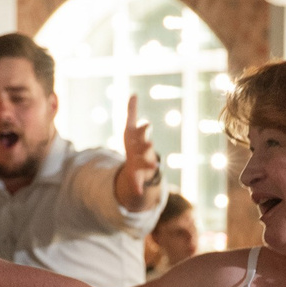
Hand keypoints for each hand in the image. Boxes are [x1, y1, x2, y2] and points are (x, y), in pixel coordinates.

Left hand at [112, 95, 161, 209]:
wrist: (139, 167)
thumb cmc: (134, 145)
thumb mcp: (130, 129)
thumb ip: (131, 112)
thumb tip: (133, 94)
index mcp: (141, 139)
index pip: (144, 131)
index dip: (145, 128)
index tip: (146, 124)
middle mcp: (144, 152)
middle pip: (147, 148)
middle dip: (148, 146)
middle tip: (150, 144)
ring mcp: (142, 164)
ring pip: (147, 164)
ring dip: (150, 165)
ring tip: (154, 167)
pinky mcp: (137, 176)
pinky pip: (137, 182)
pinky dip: (137, 186)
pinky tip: (137, 192)